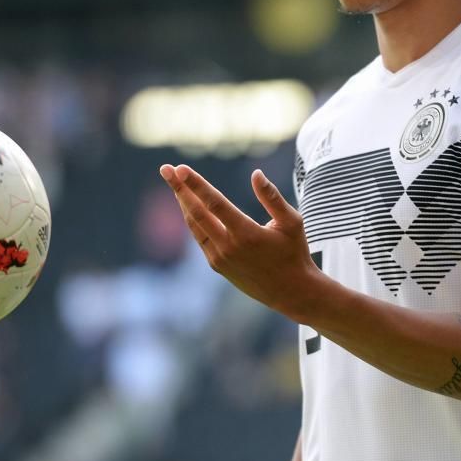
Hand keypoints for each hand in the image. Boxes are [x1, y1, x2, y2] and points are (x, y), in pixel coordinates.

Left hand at [159, 163, 322, 321]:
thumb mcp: (292, 222)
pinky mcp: (217, 265)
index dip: (196, 184)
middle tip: (165, 169)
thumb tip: (256, 174)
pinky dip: (193, 219)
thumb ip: (272, 197)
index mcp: (246, 233)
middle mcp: (228, 246)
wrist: (290, 291)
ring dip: (183, 202)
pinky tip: (189, 205)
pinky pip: (199, 237)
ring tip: (175, 183)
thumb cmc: (294, 252)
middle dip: (179, 189)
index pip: (214, 203)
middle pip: (196, 212)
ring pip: (194, 225)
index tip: (180, 169)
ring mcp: (219, 258)